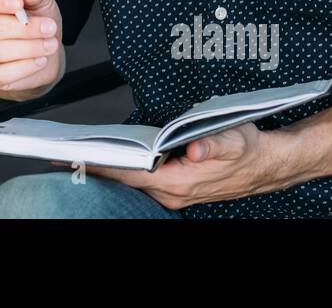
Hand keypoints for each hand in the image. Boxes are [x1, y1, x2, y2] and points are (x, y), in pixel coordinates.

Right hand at [0, 0, 63, 98]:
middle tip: (49, 27)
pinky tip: (40, 60)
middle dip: (24, 28)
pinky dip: (24, 67)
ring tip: (50, 44)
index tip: (19, 3)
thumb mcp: (39, 2)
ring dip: (29, 47)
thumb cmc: (33, 23)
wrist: (41, 56)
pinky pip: (1, 74)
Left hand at [52, 123, 295, 209]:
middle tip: (62, 156)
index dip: (102, 166)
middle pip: (125, 179)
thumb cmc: (249, 148)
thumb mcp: (234, 139)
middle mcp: (173, 192)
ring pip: (133, 180)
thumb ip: (212, 144)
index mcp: (180, 182)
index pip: (131, 174)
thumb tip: (193, 150)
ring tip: (78, 154)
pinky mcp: (177, 187)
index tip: (75, 160)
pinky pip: (143, 179)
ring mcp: (174, 192)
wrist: (268, 164)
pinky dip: (124, 169)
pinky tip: (111, 158)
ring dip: (108, 168)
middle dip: (95, 167)